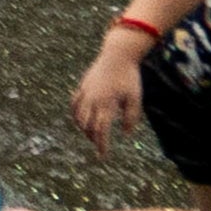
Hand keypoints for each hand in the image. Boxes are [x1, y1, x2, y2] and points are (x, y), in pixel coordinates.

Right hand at [71, 33, 145, 148]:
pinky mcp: (82, 86)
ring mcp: (85, 92)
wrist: (117, 55)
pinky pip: (74, 104)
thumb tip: (126, 133)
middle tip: (99, 146)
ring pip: (78, 116)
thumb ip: (131, 117)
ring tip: (91, 135)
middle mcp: (92, 99)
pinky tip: (80, 119)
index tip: (103, 156)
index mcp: (106, 103)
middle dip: (92, 138)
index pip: (100, 130)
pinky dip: (75, 114)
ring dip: (83, 128)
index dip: (101, 145)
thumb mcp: (135, 98)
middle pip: (87, 125)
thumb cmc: (129, 77)